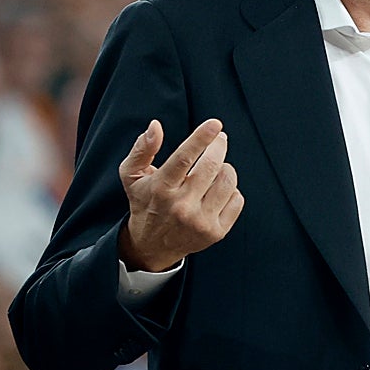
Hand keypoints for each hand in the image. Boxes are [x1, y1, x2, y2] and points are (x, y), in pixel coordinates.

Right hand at [117, 118, 244, 271]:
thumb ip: (142, 149)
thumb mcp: (132, 176)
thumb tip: (155, 126)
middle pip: (211, 166)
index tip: (215, 124)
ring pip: (228, 180)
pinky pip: (237, 199)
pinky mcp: (216, 232)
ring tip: (214, 169)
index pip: (183, 159)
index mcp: (160, 189)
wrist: (153, 246)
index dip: (201, 138)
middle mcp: (181, 207)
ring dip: (225, 168)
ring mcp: (200, 222)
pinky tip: (216, 191)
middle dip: (218, 146)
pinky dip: (230, 190)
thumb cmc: (145, 202)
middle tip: (219, 138)